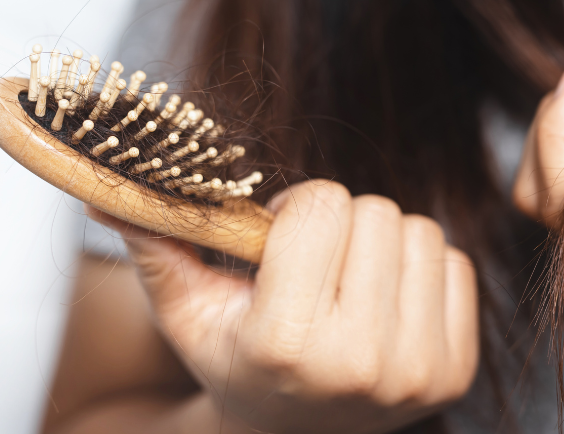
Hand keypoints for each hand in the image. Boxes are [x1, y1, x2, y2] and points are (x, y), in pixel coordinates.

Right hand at [87, 181, 477, 433]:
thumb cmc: (242, 362)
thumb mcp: (191, 315)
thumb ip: (157, 249)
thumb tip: (107, 190)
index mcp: (288, 343)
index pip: (322, 206)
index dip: (297, 209)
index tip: (284, 238)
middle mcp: (360, 363)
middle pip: (376, 212)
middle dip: (341, 223)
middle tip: (319, 263)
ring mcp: (419, 372)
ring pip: (420, 231)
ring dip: (382, 244)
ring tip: (351, 284)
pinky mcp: (456, 370)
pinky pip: (456, 264)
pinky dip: (420, 271)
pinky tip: (386, 303)